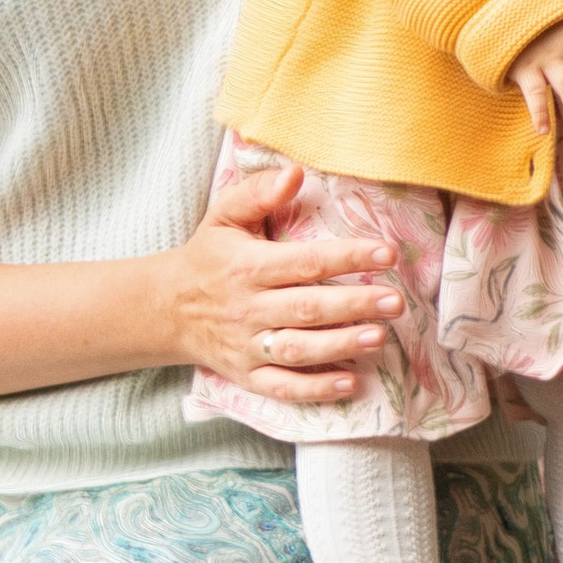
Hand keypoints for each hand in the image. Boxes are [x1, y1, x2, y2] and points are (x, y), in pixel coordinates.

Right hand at [161, 157, 407, 408]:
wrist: (166, 308)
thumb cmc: (208, 257)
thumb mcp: (223, 217)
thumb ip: (258, 192)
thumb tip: (295, 172)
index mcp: (247, 267)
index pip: (304, 262)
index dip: (347, 257)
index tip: (387, 253)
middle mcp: (248, 308)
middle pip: (307, 308)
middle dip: (354, 304)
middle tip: (396, 301)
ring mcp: (247, 346)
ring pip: (298, 350)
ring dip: (340, 346)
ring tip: (379, 337)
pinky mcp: (247, 375)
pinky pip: (281, 387)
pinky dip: (314, 390)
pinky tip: (349, 384)